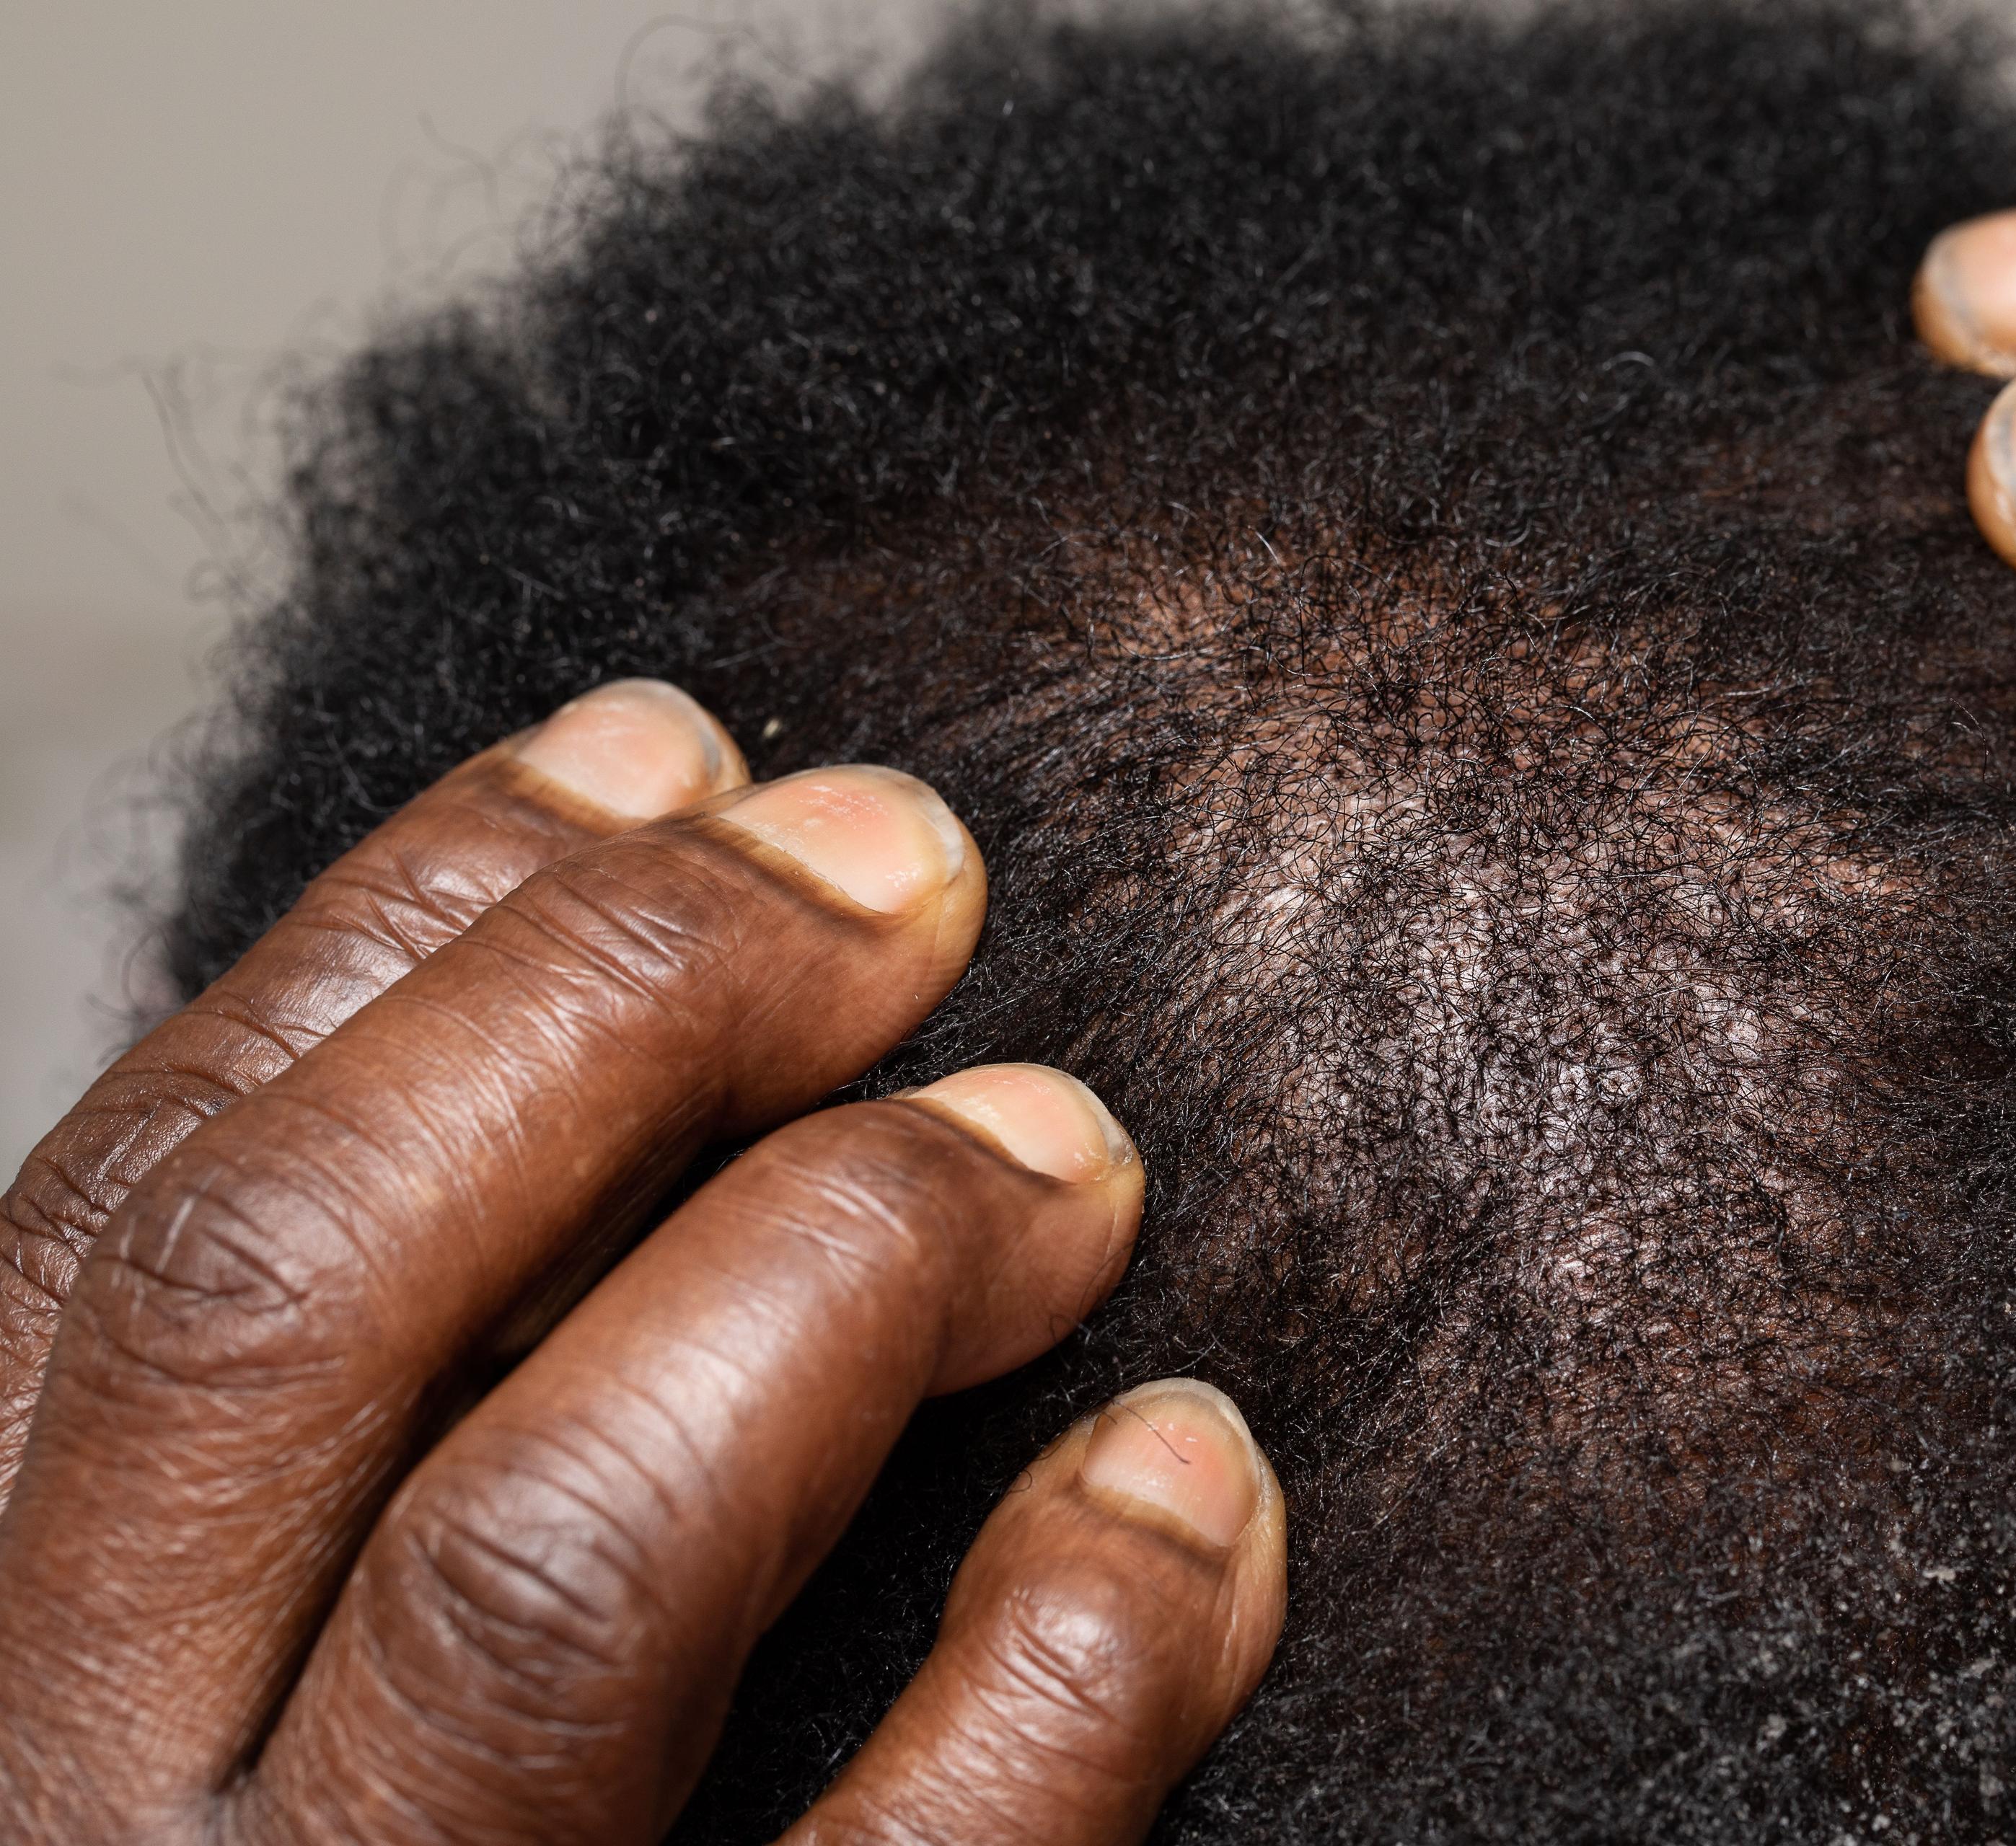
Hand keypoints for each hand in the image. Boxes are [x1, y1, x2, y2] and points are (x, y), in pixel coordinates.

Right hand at [0, 680, 1283, 1841]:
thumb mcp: (249, 1645)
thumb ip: (362, 1398)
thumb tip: (600, 997)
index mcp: (9, 1658)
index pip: (147, 1218)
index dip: (408, 929)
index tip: (669, 755)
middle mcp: (105, 1823)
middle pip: (303, 1290)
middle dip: (622, 999)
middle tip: (902, 861)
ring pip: (558, 1546)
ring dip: (848, 1256)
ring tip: (1063, 1140)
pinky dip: (1075, 1657)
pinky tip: (1186, 1485)